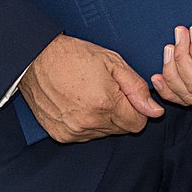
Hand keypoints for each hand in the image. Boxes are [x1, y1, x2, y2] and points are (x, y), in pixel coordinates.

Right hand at [18, 32, 163, 142]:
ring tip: (90, 95)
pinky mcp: (61, 135)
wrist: (36, 59)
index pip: (138, 124)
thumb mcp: (113, 63)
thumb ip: (137, 88)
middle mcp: (89, 122)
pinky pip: (85, 135)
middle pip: (122, 129)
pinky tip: (78, 104)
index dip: (138, 109)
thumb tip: (155, 110)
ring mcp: (73, 131)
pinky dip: (87, 123)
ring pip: (104, 133)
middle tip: (107, 91)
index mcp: (105, 104)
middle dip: (122, 113)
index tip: (128, 96)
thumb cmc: (74, 56)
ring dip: (104, 119)